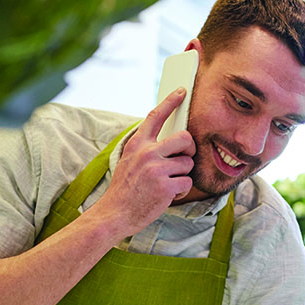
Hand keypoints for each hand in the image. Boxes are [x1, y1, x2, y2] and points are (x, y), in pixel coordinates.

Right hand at [89, 88, 195, 237]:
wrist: (114, 214)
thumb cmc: (125, 189)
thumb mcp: (129, 161)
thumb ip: (147, 149)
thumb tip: (172, 139)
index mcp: (137, 144)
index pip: (155, 116)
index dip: (170, 101)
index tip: (182, 91)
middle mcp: (147, 153)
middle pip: (185, 138)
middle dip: (189, 149)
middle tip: (184, 157)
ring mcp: (156, 169)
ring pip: (187, 163)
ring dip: (182, 175)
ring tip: (166, 183)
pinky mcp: (165, 187)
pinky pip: (187, 182)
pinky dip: (181, 190)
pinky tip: (167, 195)